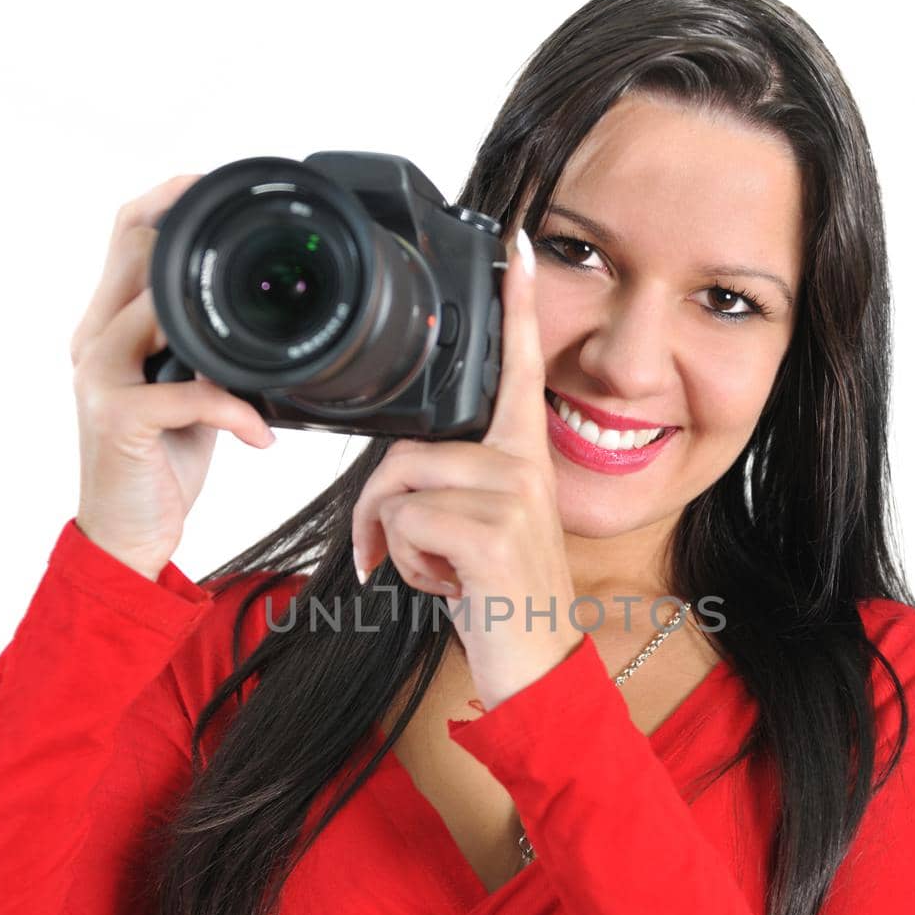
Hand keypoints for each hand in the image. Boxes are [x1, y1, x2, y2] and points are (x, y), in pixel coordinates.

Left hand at [350, 229, 582, 712]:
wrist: (535, 670)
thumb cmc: (500, 600)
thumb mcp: (476, 531)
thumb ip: (453, 485)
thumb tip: (397, 472)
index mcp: (525, 455)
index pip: (520, 366)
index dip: (516, 304)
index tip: (517, 244)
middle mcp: (526, 464)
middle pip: (407, 448)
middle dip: (378, 506)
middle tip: (392, 554)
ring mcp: (514, 494)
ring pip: (398, 485)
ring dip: (392, 540)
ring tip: (435, 573)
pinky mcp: (492, 529)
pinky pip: (404, 521)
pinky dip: (403, 562)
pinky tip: (446, 587)